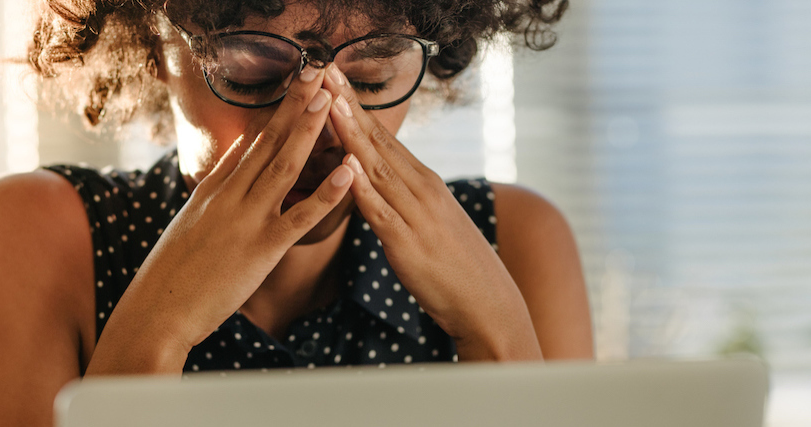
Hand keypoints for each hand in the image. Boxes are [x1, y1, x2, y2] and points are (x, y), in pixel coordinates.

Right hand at [86, 66, 354, 373]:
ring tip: (330, 99)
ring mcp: (246, 219)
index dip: (276, 112)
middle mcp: (229, 195)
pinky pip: (301, 216)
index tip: (296, 84)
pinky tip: (349, 171)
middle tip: (318, 72)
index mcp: (213, 189)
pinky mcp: (262, 248)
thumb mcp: (190, 224)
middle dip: (295, 105)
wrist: (157, 309)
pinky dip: (327, 193)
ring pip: (285, 166)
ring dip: (309, 130)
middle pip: (268, 141)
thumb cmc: (172, 274)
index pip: (250, 142)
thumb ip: (213, 194)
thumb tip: (231, 167)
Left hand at [320, 65, 541, 360]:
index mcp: (423, 182)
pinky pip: (381, 212)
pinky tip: (347, 167)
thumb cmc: (454, 265)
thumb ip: (403, 196)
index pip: (383, 136)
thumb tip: (376, 178)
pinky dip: (363, 188)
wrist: (487, 303)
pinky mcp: (407, 244)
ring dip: (351, 134)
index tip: (332, 76)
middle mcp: (421, 189)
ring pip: (377, 167)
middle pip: (377, 140)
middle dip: (347, 105)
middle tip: (323, 69)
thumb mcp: (429, 219)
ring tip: (330, 104)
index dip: (354, 105)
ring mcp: (416, 214)